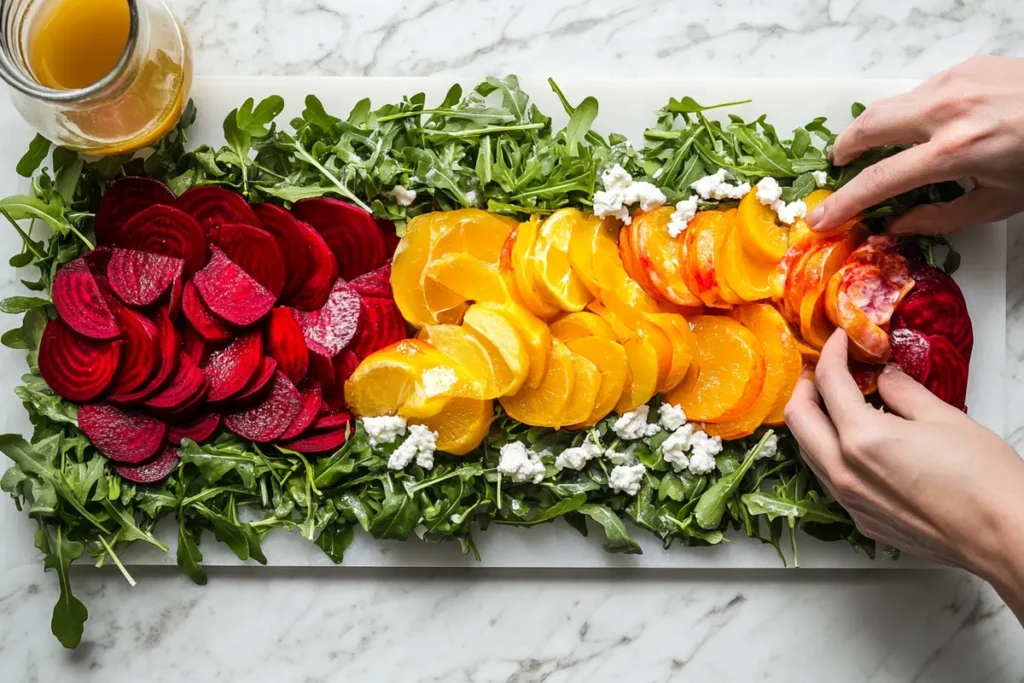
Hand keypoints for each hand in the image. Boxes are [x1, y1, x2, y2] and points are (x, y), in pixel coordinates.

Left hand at [784, 330, 1023, 585]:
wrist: (1002, 536)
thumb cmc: (983, 480)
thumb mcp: (942, 418)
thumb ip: (903, 392)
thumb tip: (885, 377)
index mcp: (861, 439)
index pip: (828, 383)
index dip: (831, 353)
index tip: (839, 340)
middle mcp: (845, 472)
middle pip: (799, 419)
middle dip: (805, 388)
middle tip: (823, 371)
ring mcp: (850, 501)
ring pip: (808, 452)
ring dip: (813, 423)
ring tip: (833, 404)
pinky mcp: (862, 521)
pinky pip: (829, 480)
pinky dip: (829, 453)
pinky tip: (852, 444)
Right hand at [807, 56, 1023, 234]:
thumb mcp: (998, 202)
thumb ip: (941, 218)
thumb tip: (897, 226)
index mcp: (954, 152)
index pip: (879, 180)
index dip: (844, 203)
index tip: (821, 217)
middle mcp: (946, 112)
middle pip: (868, 127)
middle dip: (844, 149)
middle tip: (838, 167)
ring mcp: (953, 83)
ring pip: (889, 105)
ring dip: (871, 128)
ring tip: (870, 149)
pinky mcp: (963, 69)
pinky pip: (919, 92)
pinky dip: (907, 113)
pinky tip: (918, 129)